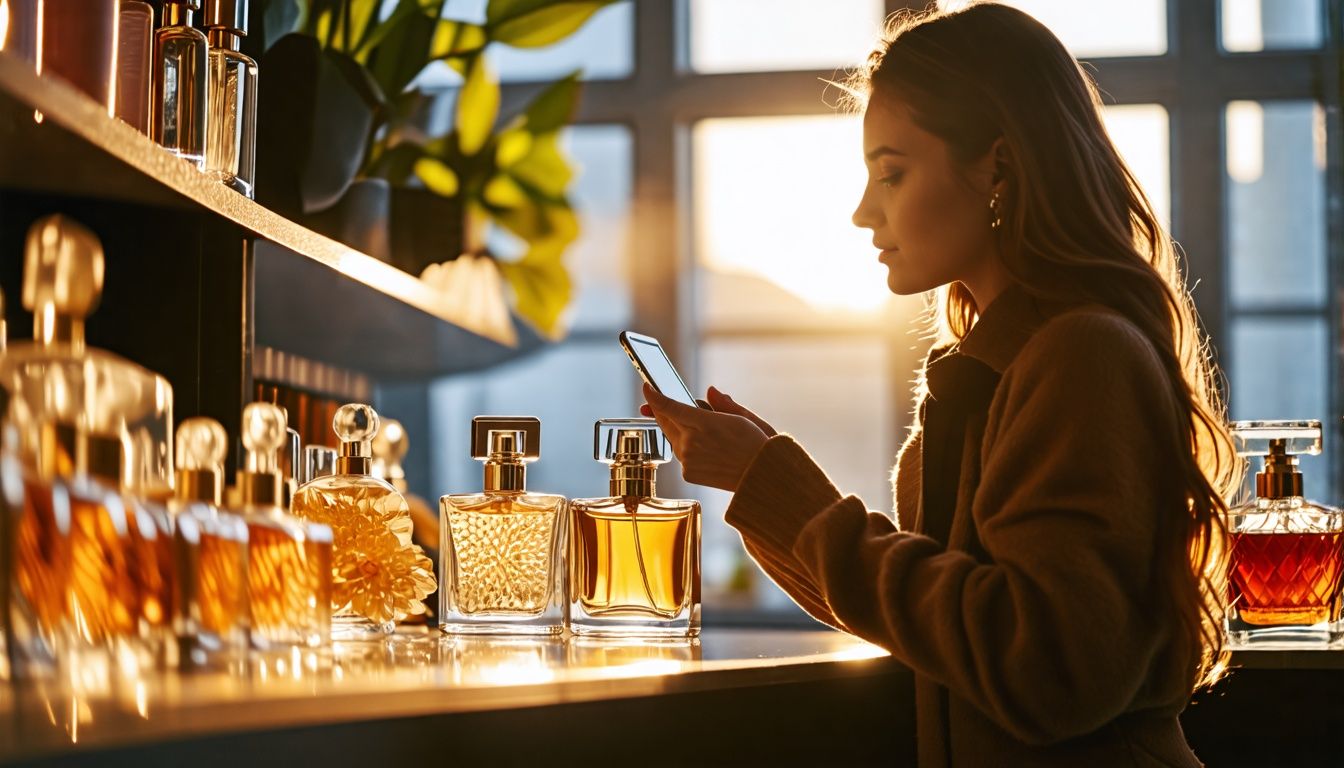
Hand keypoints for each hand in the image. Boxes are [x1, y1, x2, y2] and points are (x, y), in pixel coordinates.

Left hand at [639, 384, 774, 491]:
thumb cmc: (757, 446)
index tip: (647, 388)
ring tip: (698, 429)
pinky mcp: (688, 474)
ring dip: (677, 430)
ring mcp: (687, 460)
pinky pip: (681, 456)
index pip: (669, 406)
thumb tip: (710, 391)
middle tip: (657, 403)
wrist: (761, 479)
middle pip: (665, 421)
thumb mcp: (744, 418)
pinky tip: (705, 449)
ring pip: (673, 438)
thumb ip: (722, 404)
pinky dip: (686, 449)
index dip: (654, 396)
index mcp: (705, 423)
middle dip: (661, 411)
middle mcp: (691, 442)